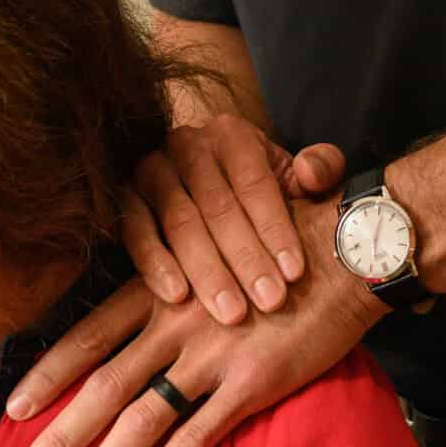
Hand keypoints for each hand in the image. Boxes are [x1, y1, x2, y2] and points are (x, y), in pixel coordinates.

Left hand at [11, 197, 383, 446]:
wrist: (341, 248)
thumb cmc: (270, 246)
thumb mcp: (204, 254)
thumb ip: (166, 285)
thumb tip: (131, 322)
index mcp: (157, 289)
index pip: (87, 336)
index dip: (48, 374)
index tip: (12, 407)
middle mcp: (173, 322)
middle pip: (103, 386)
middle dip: (60, 436)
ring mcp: (211, 355)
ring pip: (140, 420)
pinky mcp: (253, 383)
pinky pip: (196, 437)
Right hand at [121, 112, 345, 321]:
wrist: (218, 194)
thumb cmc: (263, 194)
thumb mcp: (296, 179)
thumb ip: (321, 168)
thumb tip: (310, 172)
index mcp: (232, 134)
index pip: (254, 181)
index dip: (275, 228)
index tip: (294, 273)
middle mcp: (185, 143)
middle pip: (216, 204)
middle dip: (245, 257)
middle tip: (269, 302)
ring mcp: (150, 168)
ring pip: (178, 220)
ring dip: (206, 269)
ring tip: (232, 312)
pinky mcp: (124, 197)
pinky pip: (135, 230)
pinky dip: (154, 262)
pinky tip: (177, 296)